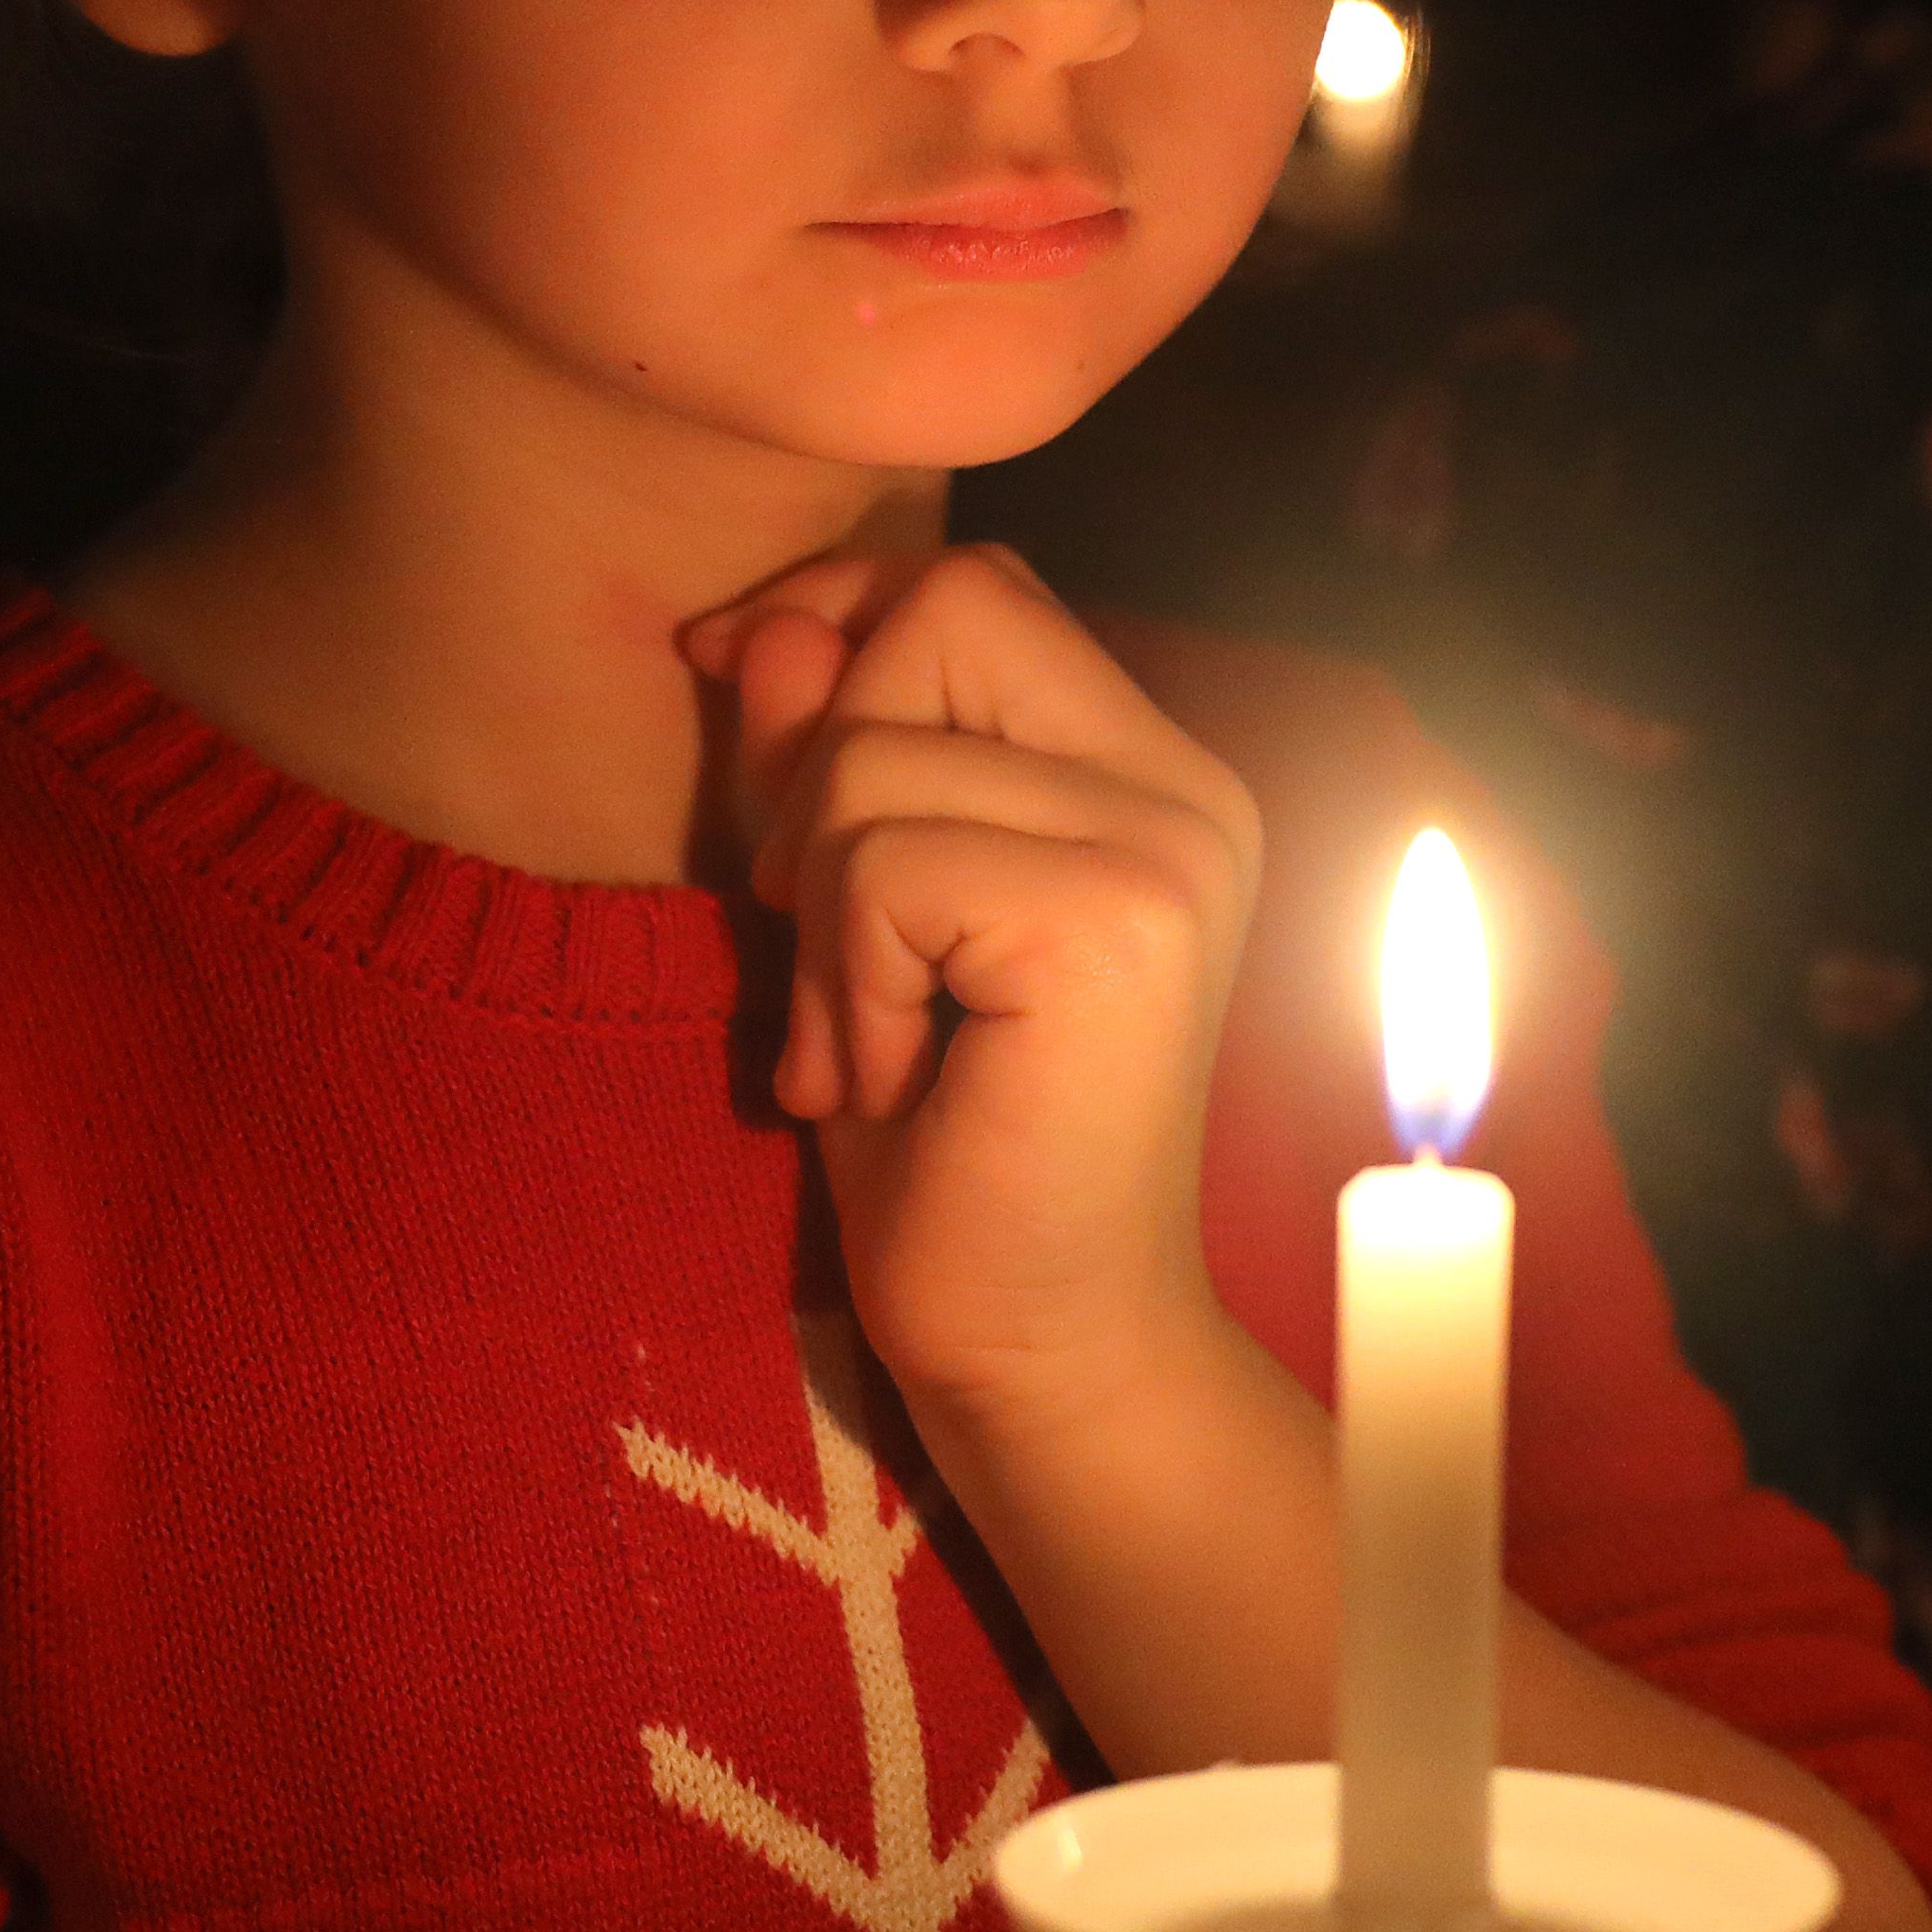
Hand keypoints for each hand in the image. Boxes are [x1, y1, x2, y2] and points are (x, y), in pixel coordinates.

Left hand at [684, 545, 1265, 1429]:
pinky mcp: (1119, 923)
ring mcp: (1168, 849)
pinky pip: (883, 867)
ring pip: (875, 760)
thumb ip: (819, 759)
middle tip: (830, 944)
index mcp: (1146, 770)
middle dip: (822, 767)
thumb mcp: (845, 911)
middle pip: (941, 608)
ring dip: (817, 920)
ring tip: (857, 1045)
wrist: (1034, 1344)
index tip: (745, 713)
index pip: (971, 587)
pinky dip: (841, 986)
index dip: (839, 628)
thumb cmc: (940, 1141)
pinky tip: (882, 1082)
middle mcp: (1186, 788)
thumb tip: (761, 624)